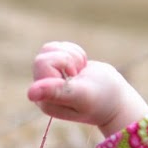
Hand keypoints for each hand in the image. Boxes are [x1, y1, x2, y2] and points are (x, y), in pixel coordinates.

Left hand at [27, 41, 147, 136]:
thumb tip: (30, 93)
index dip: (63, 63)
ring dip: (71, 55)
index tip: (76, 76)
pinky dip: (75, 53)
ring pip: (49, 48)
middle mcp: (42, 91)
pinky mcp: (56, 69)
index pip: (42, 63)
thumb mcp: (82, 95)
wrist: (116, 99)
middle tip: (80, 74)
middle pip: (44, 54)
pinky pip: (58, 47)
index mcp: (45, 100)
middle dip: (67, 58)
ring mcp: (48, 79)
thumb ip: (58, 92)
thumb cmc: (102, 100)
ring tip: (82, 71)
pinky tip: (82, 68)